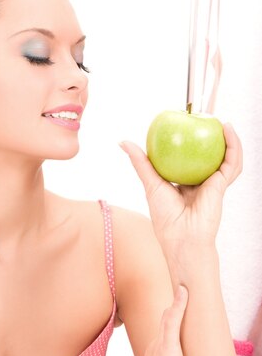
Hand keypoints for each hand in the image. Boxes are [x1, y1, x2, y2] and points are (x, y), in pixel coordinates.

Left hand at [119, 123, 242, 248]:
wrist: (182, 238)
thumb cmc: (165, 216)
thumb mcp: (150, 183)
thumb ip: (141, 162)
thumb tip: (123, 141)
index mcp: (183, 181)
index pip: (188, 156)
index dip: (189, 140)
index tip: (185, 123)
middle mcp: (200, 180)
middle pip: (209, 154)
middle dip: (211, 136)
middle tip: (206, 117)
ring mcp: (212, 182)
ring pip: (225, 156)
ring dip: (227, 138)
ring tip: (221, 121)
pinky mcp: (222, 184)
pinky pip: (231, 162)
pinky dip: (233, 146)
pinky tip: (228, 130)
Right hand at [136, 285, 187, 355]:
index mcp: (155, 351)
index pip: (164, 330)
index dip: (170, 318)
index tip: (174, 307)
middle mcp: (156, 344)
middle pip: (165, 319)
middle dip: (173, 306)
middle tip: (181, 288)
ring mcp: (161, 344)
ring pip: (169, 316)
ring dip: (177, 301)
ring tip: (184, 286)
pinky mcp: (168, 346)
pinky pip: (174, 319)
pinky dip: (179, 305)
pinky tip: (184, 292)